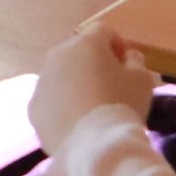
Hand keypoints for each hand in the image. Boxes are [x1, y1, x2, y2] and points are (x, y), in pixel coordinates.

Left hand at [28, 28, 160, 153]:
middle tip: (110, 86)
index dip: (117, 45)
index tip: (127, 65)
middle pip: (78, 52)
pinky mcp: (33, 107)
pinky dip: (61, 106)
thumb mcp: (142, 80)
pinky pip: (50, 100)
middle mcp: (57, 56)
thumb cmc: (121, 105)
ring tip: (92, 108)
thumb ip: (136, 61)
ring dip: (75, 84)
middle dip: (93, 64)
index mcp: (85, 44)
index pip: (103, 31)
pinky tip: (77, 123)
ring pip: (61, 76)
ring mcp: (41, 82)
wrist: (92, 145)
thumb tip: (127, 56)